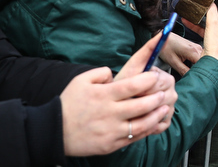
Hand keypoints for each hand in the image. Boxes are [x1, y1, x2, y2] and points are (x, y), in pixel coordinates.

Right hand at [62, 35, 178, 155]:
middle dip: (157, 98)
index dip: (148, 80)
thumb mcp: (81, 80)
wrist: (53, 131)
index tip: (156, 76)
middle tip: (163, 93)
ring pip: (142, 124)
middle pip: (142, 105)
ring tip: (164, 107)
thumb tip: (116, 73)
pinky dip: (147, 130)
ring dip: (156, 115)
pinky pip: (134, 138)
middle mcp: (109, 113)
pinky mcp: (111, 144)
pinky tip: (153, 123)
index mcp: (103, 95)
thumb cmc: (69, 103)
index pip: (133, 86)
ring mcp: (111, 131)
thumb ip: (101, 73)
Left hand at [158, 33, 201, 74]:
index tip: (197, 79)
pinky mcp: (196, 47)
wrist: (163, 37)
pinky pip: (200, 57)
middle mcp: (198, 48)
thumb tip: (191, 78)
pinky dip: (197, 63)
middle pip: (205, 63)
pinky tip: (191, 66)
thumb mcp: (173, 62)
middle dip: (200, 71)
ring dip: (199, 67)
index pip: (204, 65)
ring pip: (203, 61)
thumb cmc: (165, 47)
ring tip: (191, 72)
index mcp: (193, 51)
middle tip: (192, 77)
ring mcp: (197, 47)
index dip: (201, 73)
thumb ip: (184, 71)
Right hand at [202, 0, 217, 63]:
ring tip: (197, 5)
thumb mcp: (212, 25)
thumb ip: (212, 12)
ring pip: (215, 15)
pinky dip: (198, 23)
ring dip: (205, 12)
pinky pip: (207, 25)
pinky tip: (188, 20)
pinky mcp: (216, 34)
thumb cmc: (217, 46)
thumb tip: (211, 4)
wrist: (211, 62)